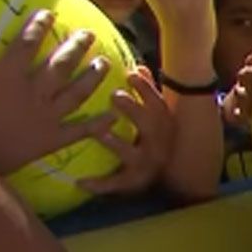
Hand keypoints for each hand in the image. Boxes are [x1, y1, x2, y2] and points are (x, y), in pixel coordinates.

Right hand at [0, 11, 114, 174]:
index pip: (25, 44)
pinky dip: (97, 124)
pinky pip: (79, 131)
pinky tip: (112, 116)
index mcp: (4, 77)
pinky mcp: (50, 141)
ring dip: (93, 76)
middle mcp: (31, 93)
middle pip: (60, 65)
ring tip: (105, 63)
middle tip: (89, 34)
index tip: (49, 13)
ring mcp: (45, 118)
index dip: (38, 26)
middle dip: (76, 46)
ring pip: (76, 93)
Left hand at [78, 67, 174, 195]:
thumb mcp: (157, 116)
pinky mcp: (135, 182)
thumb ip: (147, 93)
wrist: (171, 180)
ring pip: (133, 154)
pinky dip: (100, 184)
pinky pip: (116, 183)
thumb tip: (138, 67)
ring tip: (99, 132)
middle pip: (150, 126)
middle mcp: (159, 143)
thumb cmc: (155, 139)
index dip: (146, 89)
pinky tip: (80, 183)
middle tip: (115, 96)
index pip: (158, 104)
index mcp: (164, 125)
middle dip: (134, 110)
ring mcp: (148, 163)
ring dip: (117, 143)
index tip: (131, 72)